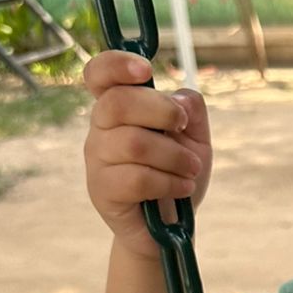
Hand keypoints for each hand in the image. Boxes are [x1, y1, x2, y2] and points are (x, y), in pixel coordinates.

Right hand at [82, 50, 212, 259]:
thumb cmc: (177, 176)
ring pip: (133, 143)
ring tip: (191, 169)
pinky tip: (183, 188)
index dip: (116, 64)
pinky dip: (169, 182)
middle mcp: (100, 129)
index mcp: (118, 108)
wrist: (170, 229)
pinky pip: (136, 178)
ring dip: (174, 156)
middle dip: (162, 111)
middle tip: (184, 129)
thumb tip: (179, 98)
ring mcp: (97, 160)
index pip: (99, 74)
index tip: (145, 70)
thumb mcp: (195, 140)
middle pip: (118, 103)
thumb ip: (191, 111)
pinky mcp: (102, 190)